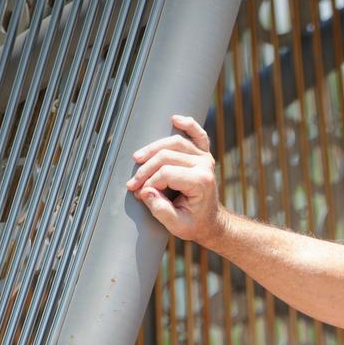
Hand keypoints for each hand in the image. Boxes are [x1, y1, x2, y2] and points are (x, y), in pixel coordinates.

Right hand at [126, 115, 223, 243]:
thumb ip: (161, 210)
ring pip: (174, 142)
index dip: (148, 182)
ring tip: (137, 158)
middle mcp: (205, 166)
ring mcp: (205, 157)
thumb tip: (145, 191)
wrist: (210, 222)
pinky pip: (198, 134)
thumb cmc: (193, 224)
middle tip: (133, 184)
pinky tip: (175, 119)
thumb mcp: (177, 225)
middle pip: (167, 156)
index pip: (166, 173)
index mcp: (201, 182)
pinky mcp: (203, 154)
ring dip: (153, 148)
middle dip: (145, 170)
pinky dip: (188, 124)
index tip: (139, 195)